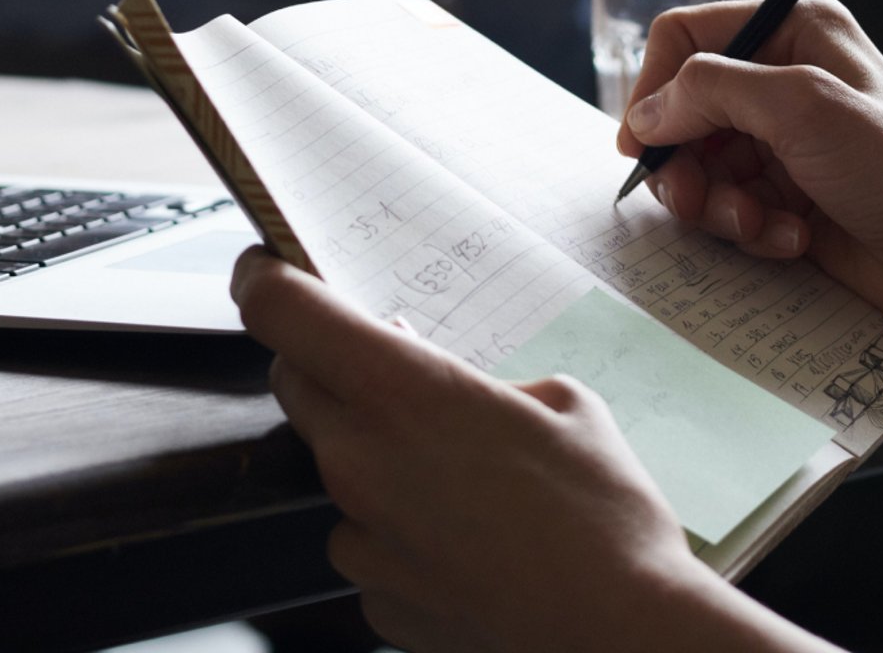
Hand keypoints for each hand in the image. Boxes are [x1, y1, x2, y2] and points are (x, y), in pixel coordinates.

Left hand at [232, 250, 730, 652]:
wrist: (618, 635)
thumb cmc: (604, 512)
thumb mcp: (561, 402)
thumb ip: (480, 382)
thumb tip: (444, 388)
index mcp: (404, 392)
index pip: (285, 314)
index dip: (264, 278)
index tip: (265, 265)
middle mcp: (361, 463)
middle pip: (296, 383)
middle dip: (328, 359)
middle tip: (386, 355)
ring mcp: (362, 541)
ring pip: (335, 465)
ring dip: (373, 449)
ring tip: (461, 466)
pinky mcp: (375, 601)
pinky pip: (366, 536)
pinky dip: (399, 521)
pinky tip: (467, 530)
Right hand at [615, 0, 882, 339]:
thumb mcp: (800, 106)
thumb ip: (712, 91)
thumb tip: (647, 111)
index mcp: (794, 32)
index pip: (688, 36)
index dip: (655, 85)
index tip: (641, 142)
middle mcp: (785, 79)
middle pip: (686, 110)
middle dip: (687, 161)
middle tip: (695, 200)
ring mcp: (785, 142)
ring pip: (701, 166)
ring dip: (719, 203)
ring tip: (757, 224)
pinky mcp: (788, 197)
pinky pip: (731, 207)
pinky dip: (750, 228)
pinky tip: (791, 239)